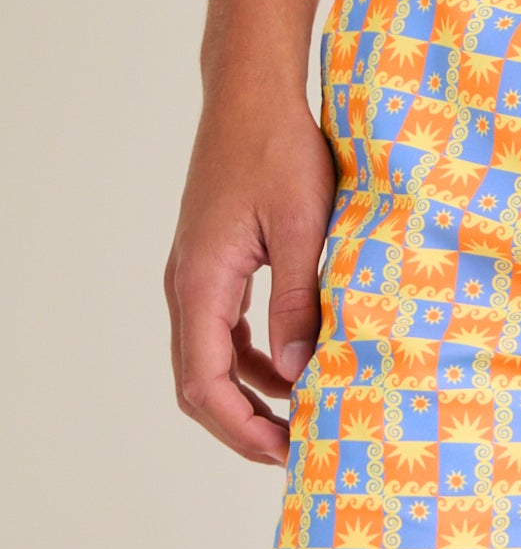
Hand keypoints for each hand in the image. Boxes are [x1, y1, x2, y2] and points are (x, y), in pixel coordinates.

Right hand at [165, 93, 333, 464]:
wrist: (252, 96)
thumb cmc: (280, 149)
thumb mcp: (305, 225)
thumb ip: (299, 299)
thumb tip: (299, 371)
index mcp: (202, 281)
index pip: (204, 382)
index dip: (241, 428)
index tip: (284, 452)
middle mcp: (187, 285)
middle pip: (198, 382)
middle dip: (242, 425)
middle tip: (295, 451)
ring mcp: (196, 275)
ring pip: (208, 360)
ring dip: (247, 396)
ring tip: (298, 420)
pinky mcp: (213, 264)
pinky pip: (221, 331)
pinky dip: (250, 361)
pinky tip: (291, 369)